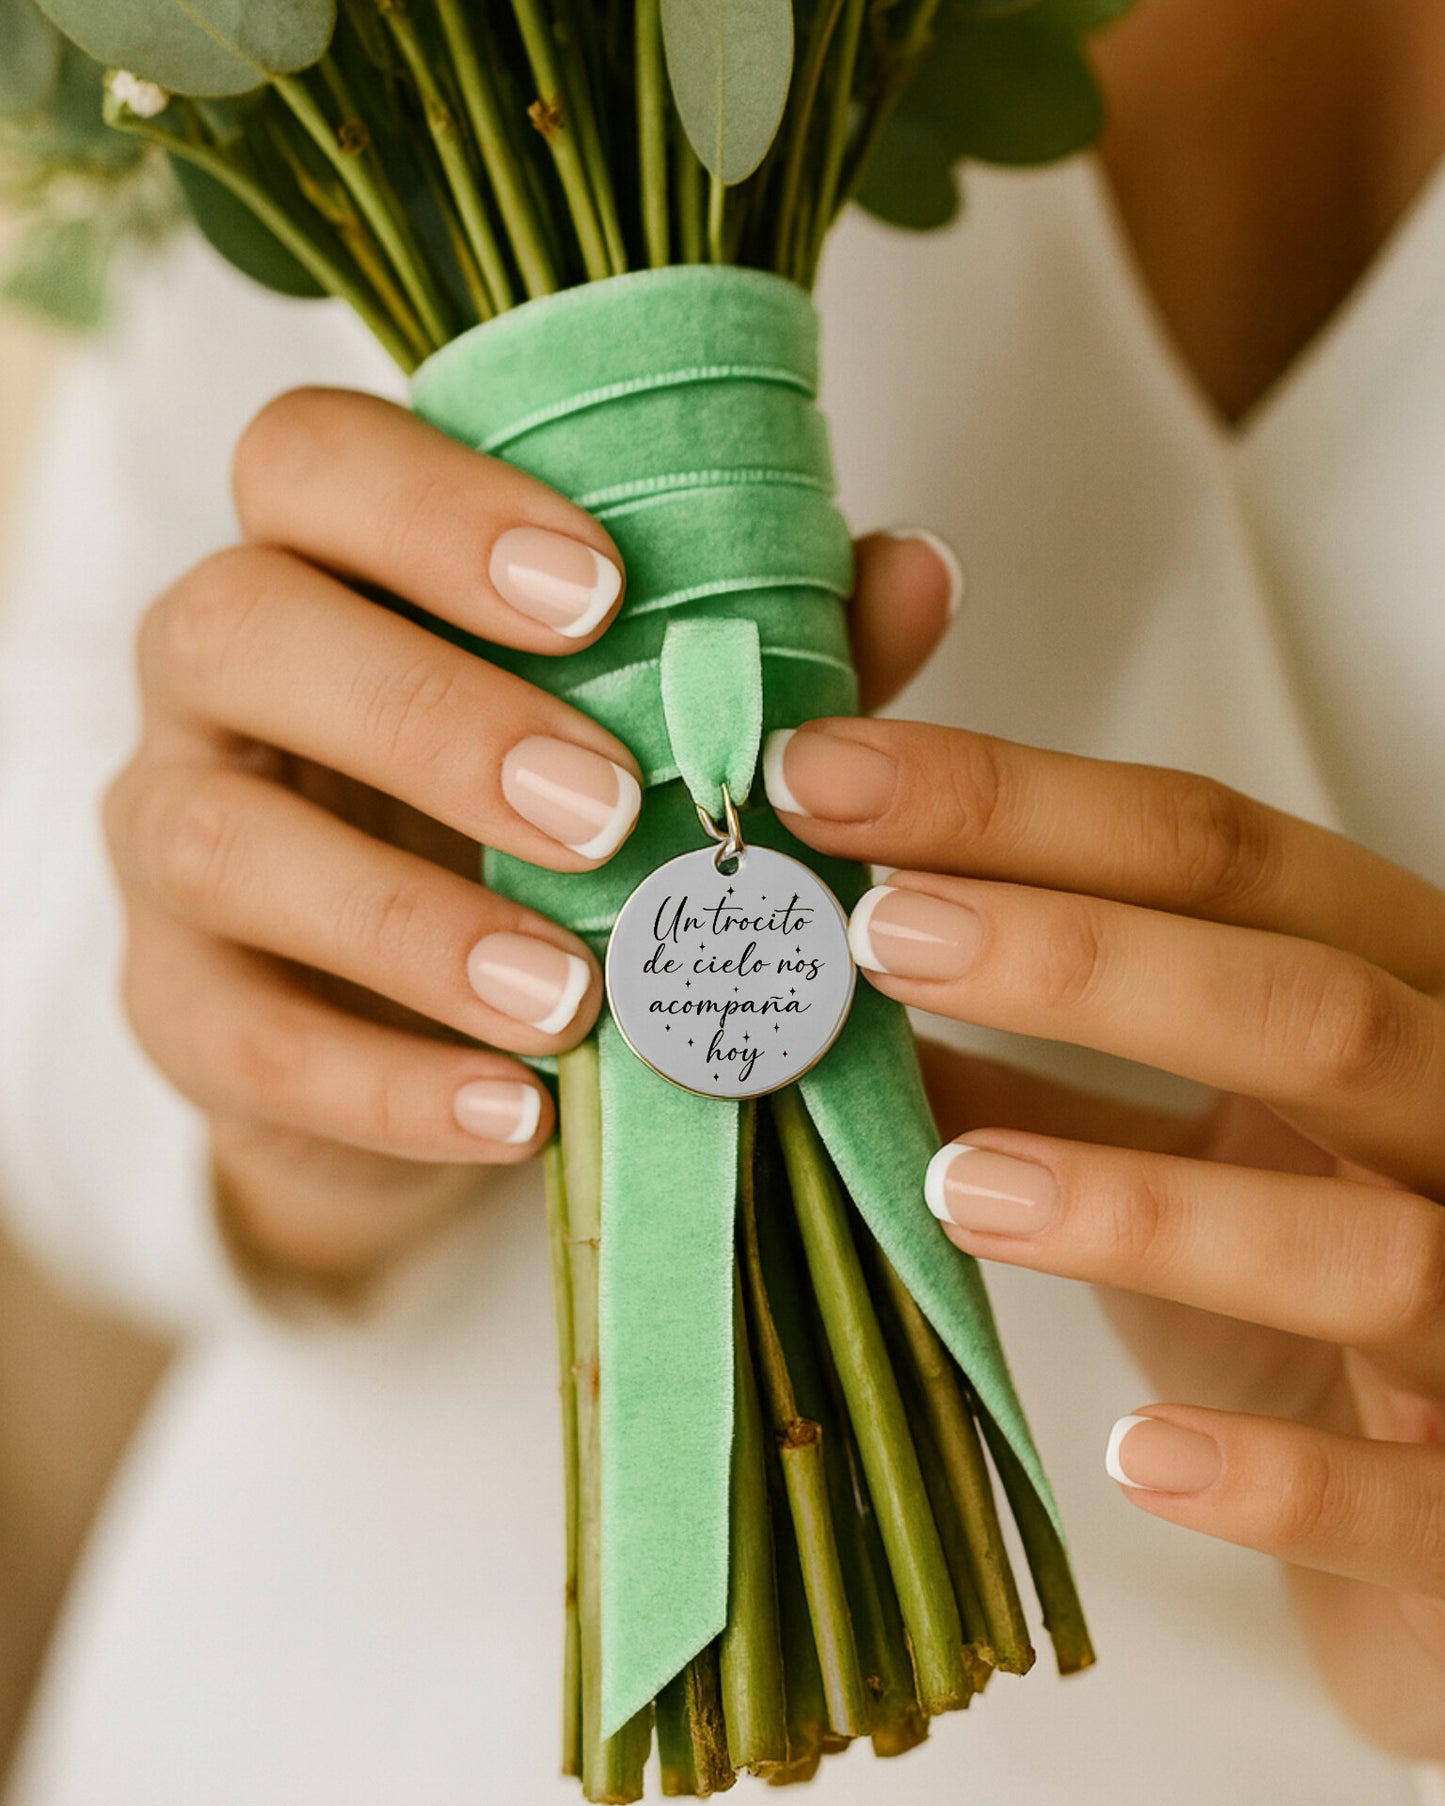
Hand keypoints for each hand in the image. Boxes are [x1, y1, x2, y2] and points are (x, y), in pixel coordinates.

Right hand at [103, 386, 956, 1297]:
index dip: (434, 506)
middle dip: (429, 715)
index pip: (311, 461)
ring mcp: (168, 839)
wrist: (413, 1026)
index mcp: (327, 566)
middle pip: (237, 627)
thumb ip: (756, 652)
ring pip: (221, 840)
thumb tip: (914, 569)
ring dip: (408, 921)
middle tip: (603, 809)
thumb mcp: (645, 733)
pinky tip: (517, 1117)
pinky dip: (384, 1084)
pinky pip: (239, 1038)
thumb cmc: (536, 831)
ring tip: (575, 997)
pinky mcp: (173, 1004)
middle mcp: (216, 679)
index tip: (601, 590)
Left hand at [764, 715, 1444, 1757]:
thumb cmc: (1314, 1301)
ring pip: (1369, 1244)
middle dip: (1090, 962)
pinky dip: (1277, 1477)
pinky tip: (1134, 1455)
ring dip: (1152, 1211)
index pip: (1222, 860)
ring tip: (956, 1186)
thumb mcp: (1192, 1152)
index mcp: (1386, 1004)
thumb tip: (831, 1012)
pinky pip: (1409, 1500)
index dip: (1022, 809)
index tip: (829, 783)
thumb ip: (1042, 1078)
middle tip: (880, 934)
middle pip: (1310, 1008)